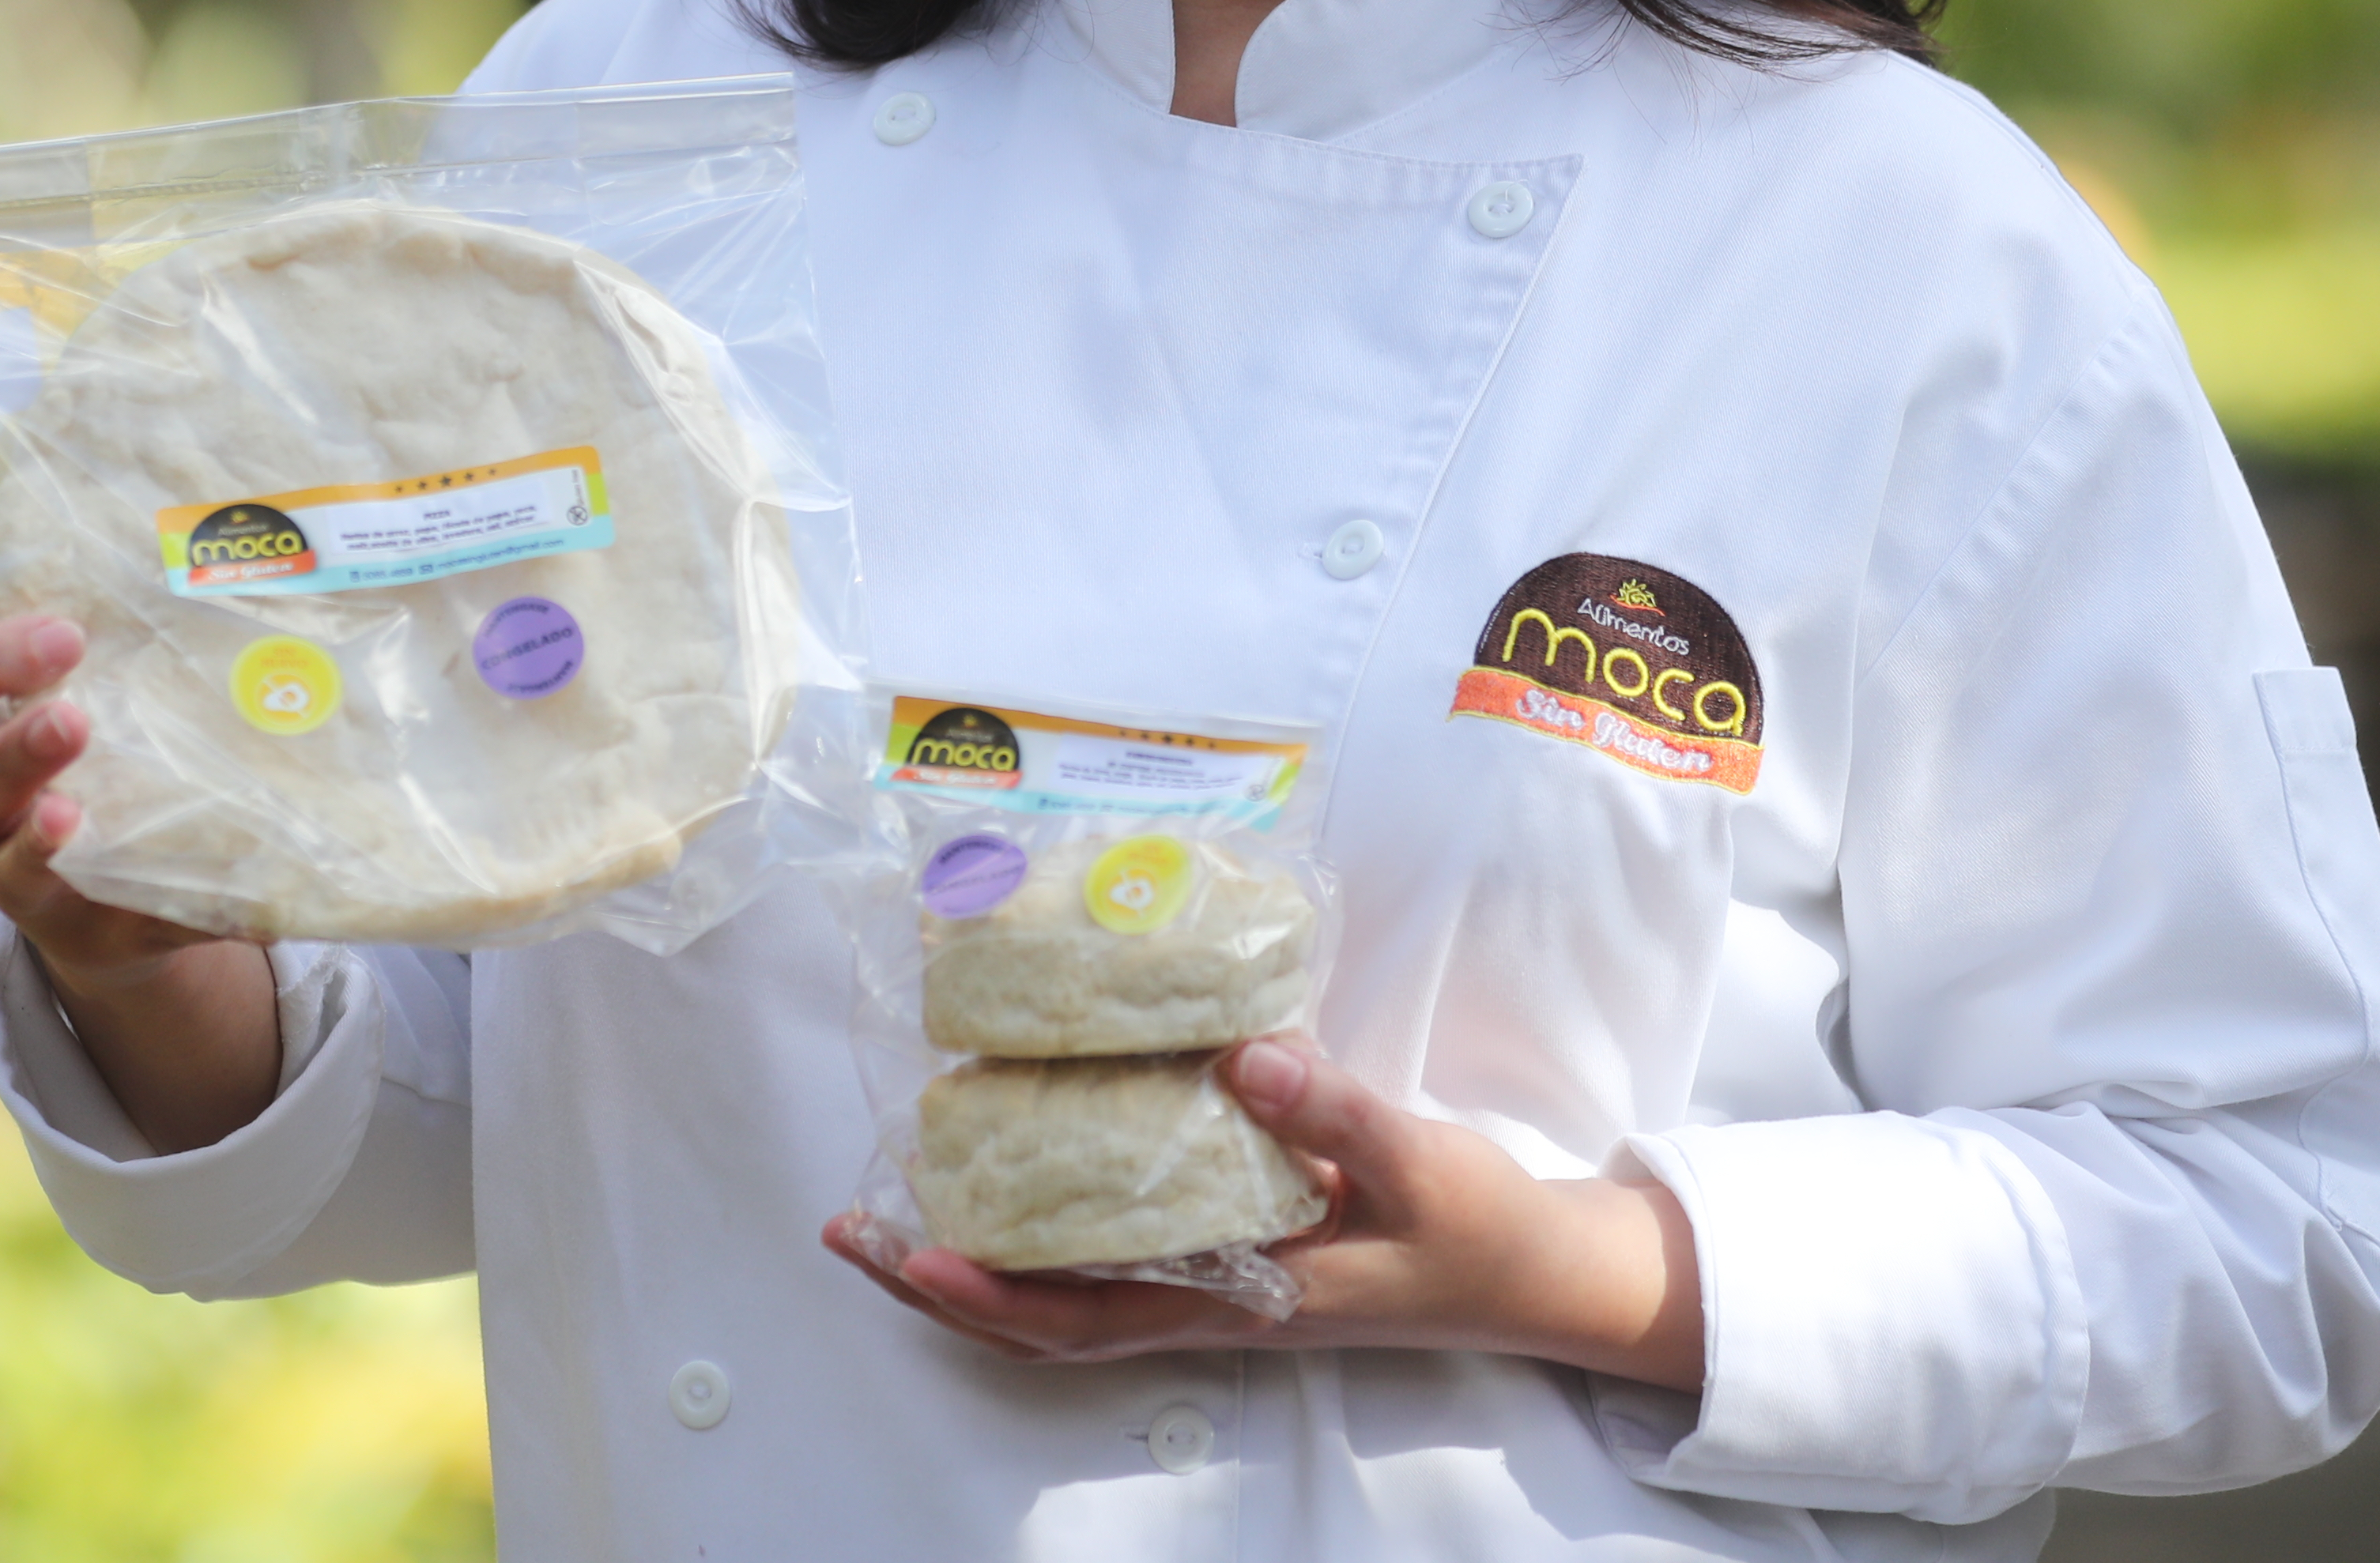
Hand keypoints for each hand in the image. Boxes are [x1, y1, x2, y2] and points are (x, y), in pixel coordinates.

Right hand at [0, 614, 279, 1150]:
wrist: (113, 892)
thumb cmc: (96, 758)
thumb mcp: (88, 701)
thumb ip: (119, 651)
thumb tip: (235, 564)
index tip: (64, 633)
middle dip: (11, 749)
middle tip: (73, 719)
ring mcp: (19, 883)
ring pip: (9, 866)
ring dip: (43, 840)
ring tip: (77, 818)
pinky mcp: (89, 935)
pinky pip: (121, 925)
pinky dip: (173, 910)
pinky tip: (230, 899)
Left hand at [820, 1038, 1705, 1392]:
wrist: (1530, 1272)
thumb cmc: (1476, 1228)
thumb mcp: (1418, 1163)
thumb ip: (1335, 1110)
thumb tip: (1240, 1058)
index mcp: (1242, 1296)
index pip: (1088, 1316)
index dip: (993, 1295)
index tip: (910, 1256)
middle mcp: (1208, 1300)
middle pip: (1045, 1319)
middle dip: (941, 1282)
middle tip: (849, 1227)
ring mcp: (1214, 1281)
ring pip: (1067, 1294)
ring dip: (975, 1261)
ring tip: (893, 1205)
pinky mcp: (1231, 1249)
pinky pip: (1111, 1255)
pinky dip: (1044, 1233)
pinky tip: (1016, 1173)